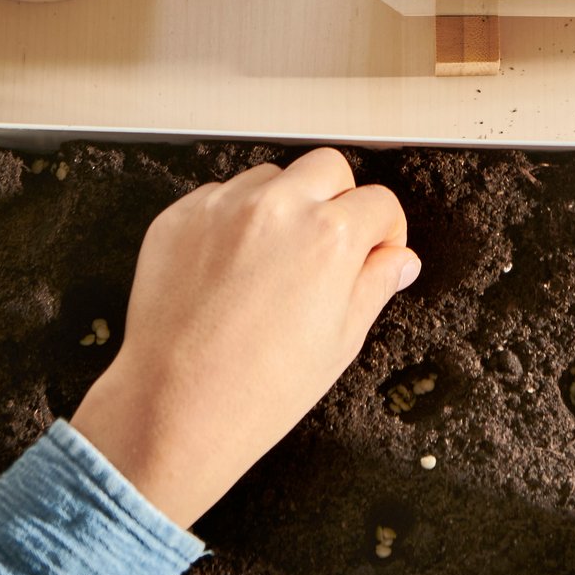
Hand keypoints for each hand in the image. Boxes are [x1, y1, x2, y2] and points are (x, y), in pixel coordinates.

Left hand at [71, 148, 419, 529]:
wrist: (175, 406)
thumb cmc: (260, 388)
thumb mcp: (341, 341)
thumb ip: (375, 286)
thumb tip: (399, 261)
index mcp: (329, 237)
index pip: (379, 203)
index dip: (386, 231)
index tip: (376, 250)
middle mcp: (277, 208)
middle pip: (327, 168)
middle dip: (338, 200)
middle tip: (328, 246)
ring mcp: (224, 207)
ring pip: (271, 177)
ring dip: (282, 206)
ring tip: (272, 263)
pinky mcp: (180, 217)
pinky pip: (219, 197)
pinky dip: (233, 221)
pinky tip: (230, 270)